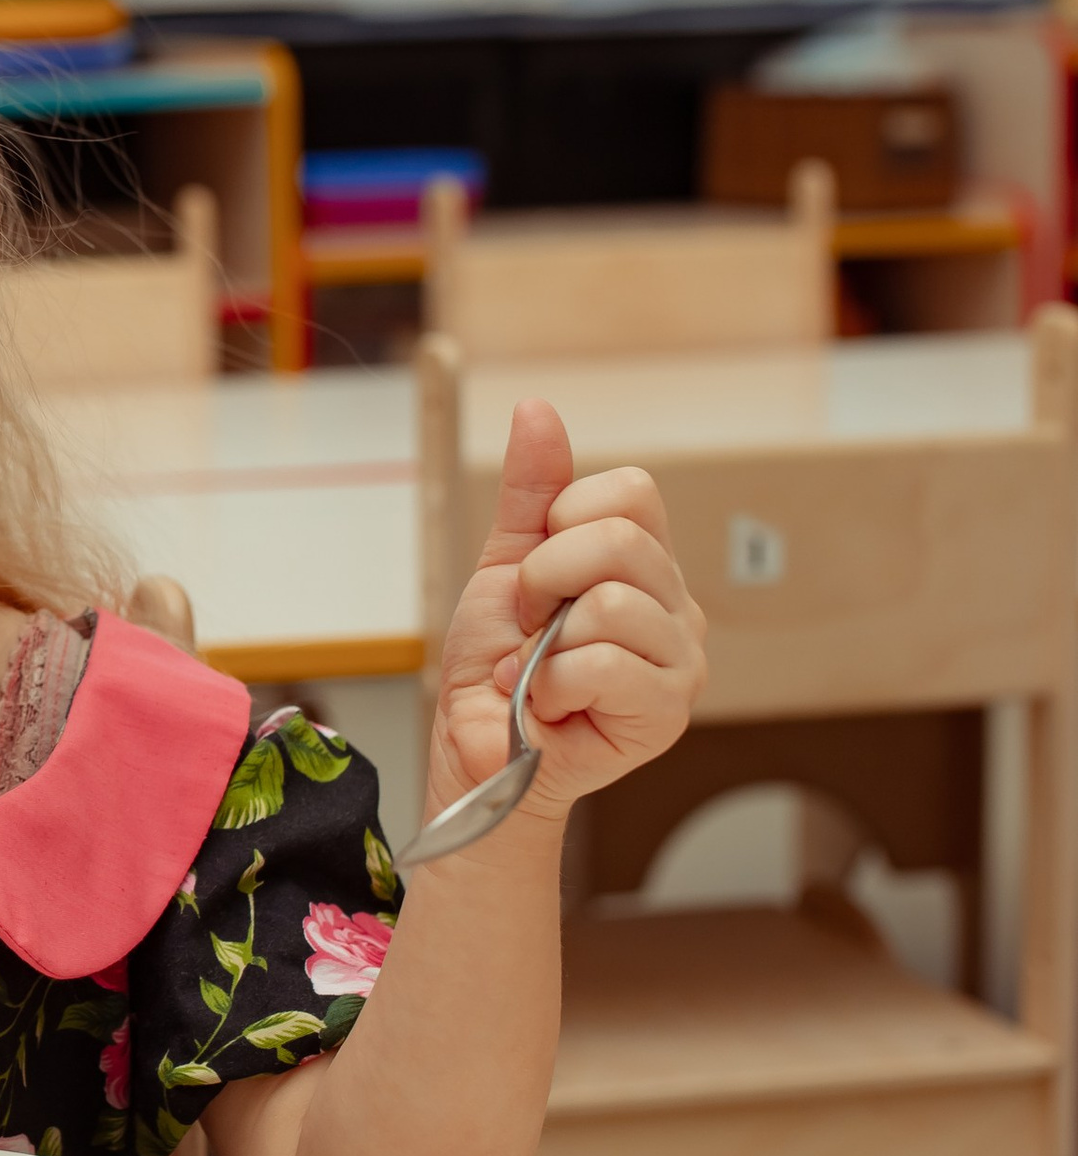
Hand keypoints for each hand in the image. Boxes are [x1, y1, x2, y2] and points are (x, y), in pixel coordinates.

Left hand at [426, 399, 706, 825]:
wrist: (474, 747)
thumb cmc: (496, 665)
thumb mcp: (506, 563)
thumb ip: (531, 492)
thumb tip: (537, 408)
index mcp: (648, 564)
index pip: (633, 492)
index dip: (563, 522)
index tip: (534, 575)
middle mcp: (678, 608)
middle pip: (619, 540)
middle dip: (544, 580)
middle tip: (533, 627)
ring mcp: (681, 661)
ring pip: (611, 604)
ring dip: (549, 641)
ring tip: (542, 670)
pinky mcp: (667, 711)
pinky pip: (605, 662)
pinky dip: (554, 682)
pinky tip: (551, 704)